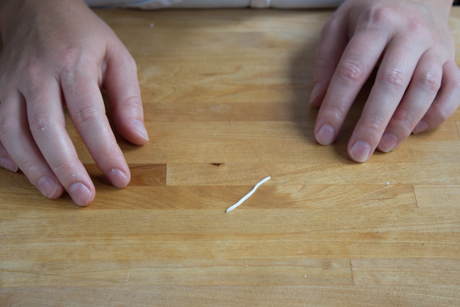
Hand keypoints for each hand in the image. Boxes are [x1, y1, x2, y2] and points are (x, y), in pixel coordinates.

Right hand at [0, 0, 148, 205]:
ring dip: (34, 168)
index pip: (90, 115)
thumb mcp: (117, 56)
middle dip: (66, 168)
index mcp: (73, 63)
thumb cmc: (82, 35)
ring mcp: (10, 82)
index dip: (105, 151)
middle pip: (48, 129)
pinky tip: (22, 172)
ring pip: (14, 132)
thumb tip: (138, 138)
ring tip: (55, 192)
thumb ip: (128, 98)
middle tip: (84, 197)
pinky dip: (5, 152)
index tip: (120, 178)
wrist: (35, 6)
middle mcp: (37, 74)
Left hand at [311, 0, 459, 161]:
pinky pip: (453, 90)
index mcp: (376, 23)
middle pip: (391, 83)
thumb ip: (326, 60)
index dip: (336, 106)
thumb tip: (317, 101)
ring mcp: (434, 47)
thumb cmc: (372, 13)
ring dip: (404, 123)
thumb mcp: (339, 24)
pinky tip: (415, 130)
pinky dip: (436, 114)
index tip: (324, 135)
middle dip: (372, 123)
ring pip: (426, 88)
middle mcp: (409, 34)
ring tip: (383, 146)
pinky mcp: (452, 59)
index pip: (352, 70)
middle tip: (357, 153)